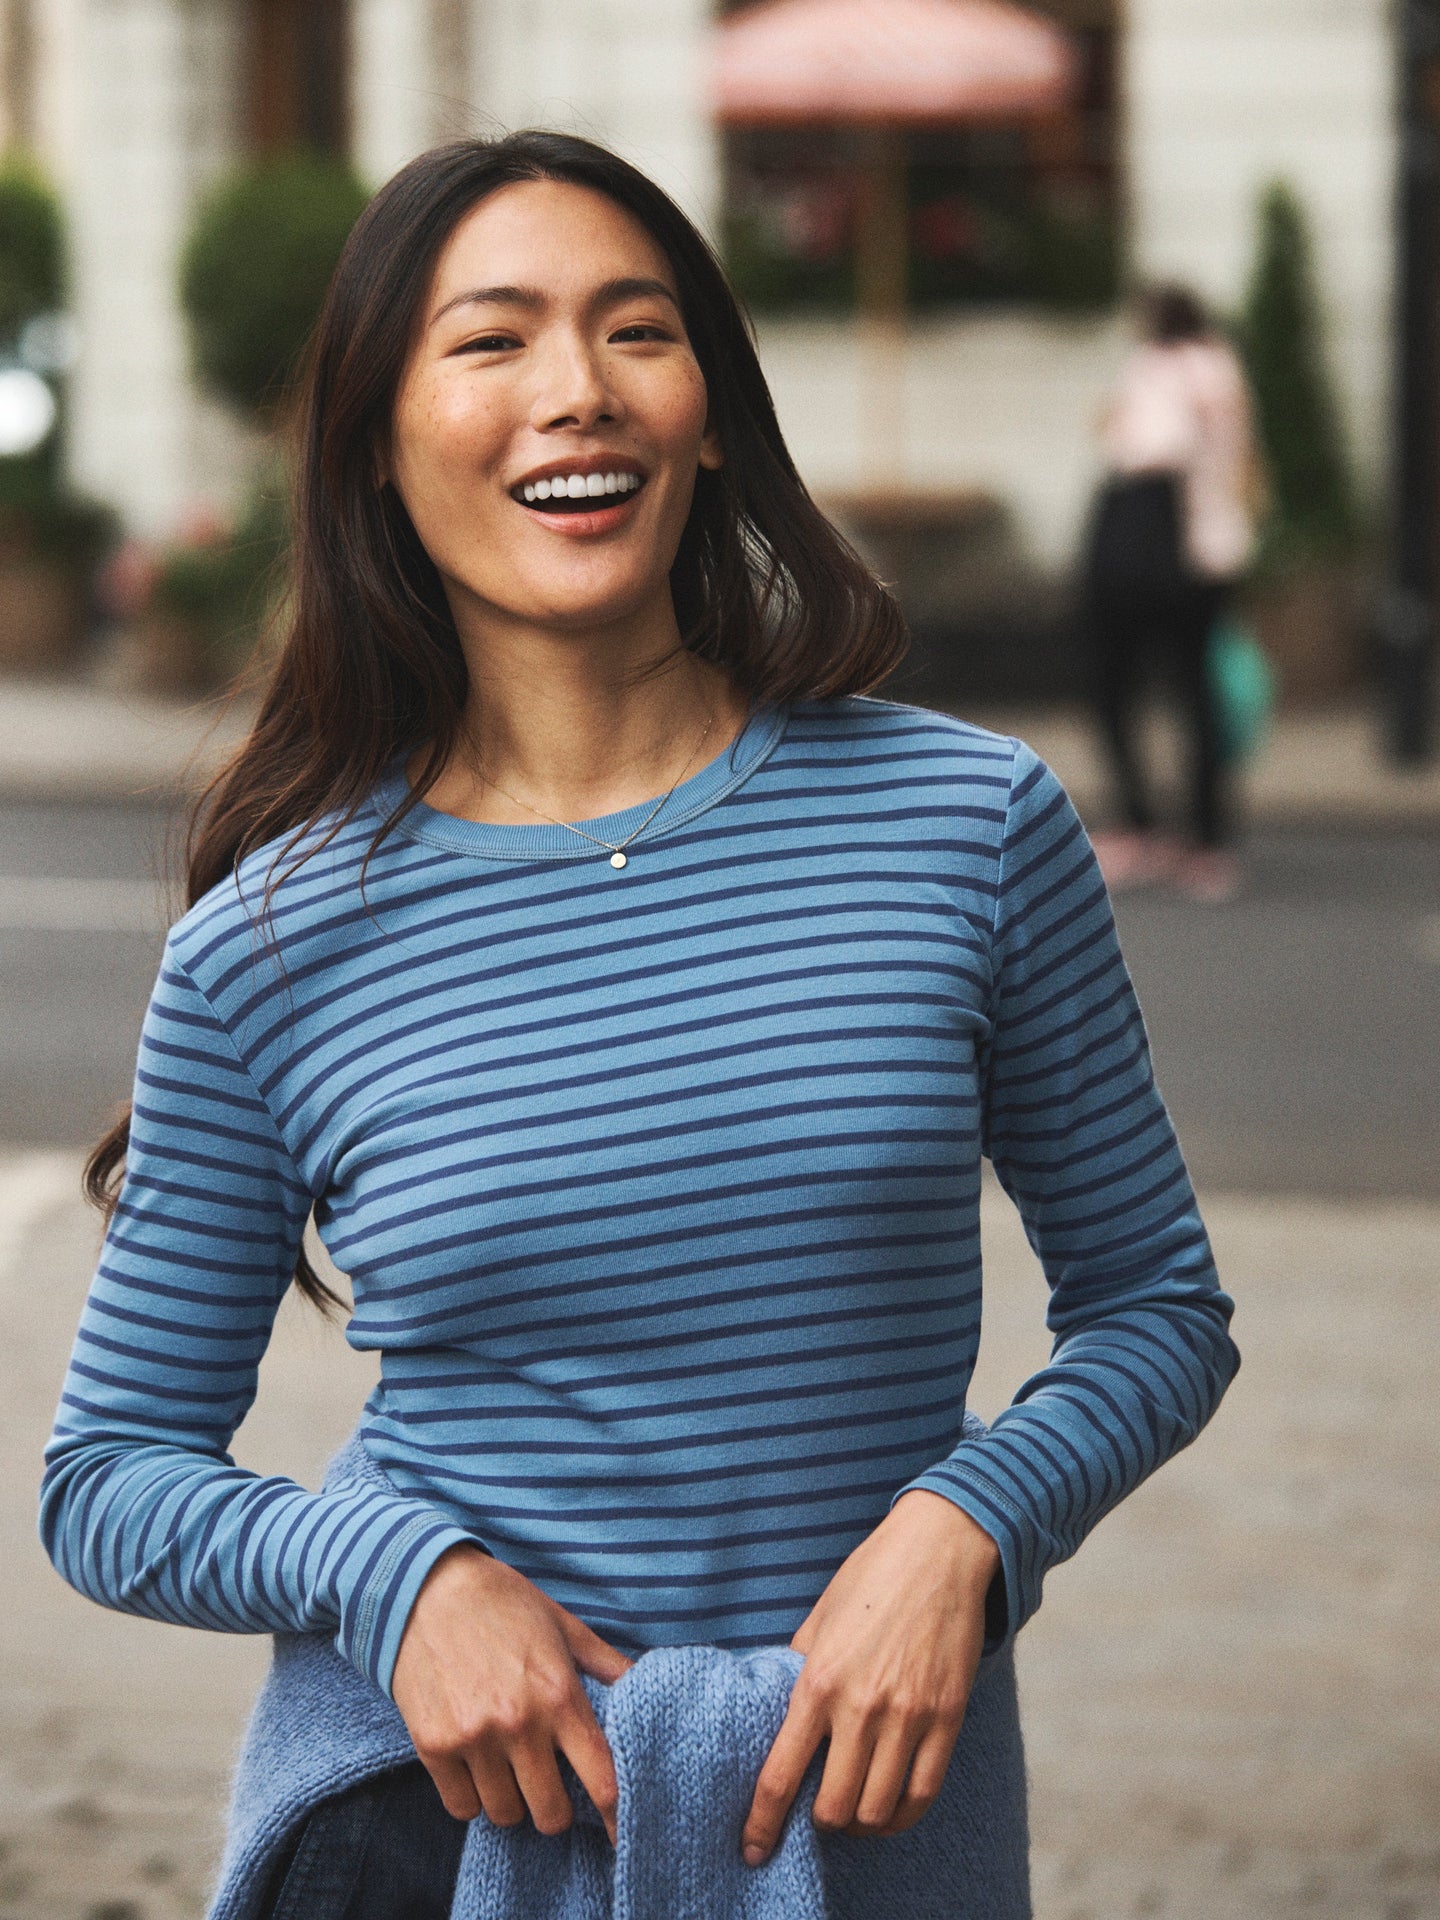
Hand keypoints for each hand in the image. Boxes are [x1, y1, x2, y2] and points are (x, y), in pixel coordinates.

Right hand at [391, 1543, 633, 1844]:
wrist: (425, 1587)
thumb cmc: (503, 1603)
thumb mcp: (562, 1625)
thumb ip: (606, 1665)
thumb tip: (649, 1689)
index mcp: (559, 1693)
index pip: (601, 1779)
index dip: (616, 1815)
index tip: (619, 1833)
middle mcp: (519, 1722)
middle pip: (551, 1814)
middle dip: (554, 1807)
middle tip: (547, 1783)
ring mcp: (474, 1738)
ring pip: (505, 1815)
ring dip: (511, 1800)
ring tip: (507, 1765)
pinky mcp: (433, 1745)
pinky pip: (462, 1807)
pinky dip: (471, 1796)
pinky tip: (475, 1765)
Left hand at [740, 1492, 999, 1863]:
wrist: (939, 1551)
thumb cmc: (871, 1577)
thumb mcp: (819, 1619)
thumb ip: (799, 1671)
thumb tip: (781, 1712)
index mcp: (818, 1681)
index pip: (781, 1775)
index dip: (761, 1823)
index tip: (751, 1849)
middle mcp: (862, 1707)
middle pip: (833, 1808)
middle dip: (819, 1822)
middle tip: (816, 1811)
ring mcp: (909, 1717)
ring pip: (877, 1810)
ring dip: (859, 1823)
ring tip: (852, 1811)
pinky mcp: (948, 1719)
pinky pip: (922, 1794)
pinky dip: (900, 1816)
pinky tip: (888, 1811)